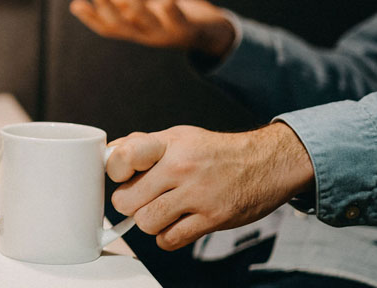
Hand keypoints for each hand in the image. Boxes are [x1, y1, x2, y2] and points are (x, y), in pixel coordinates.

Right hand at [70, 0, 235, 57]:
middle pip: (120, 23)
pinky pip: (171, 8)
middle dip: (104, 2)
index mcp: (136, 33)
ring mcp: (164, 34)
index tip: (75, 3)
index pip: (108, 28)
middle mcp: (146, 36)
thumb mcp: (149, 13)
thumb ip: (127, 6)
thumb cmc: (174, 20)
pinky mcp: (184, 27)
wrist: (210, 36)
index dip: (91, 18)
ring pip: (141, 13)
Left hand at [105, 123, 313, 249]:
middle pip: (126, 200)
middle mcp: (180, 167)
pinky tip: (176, 224)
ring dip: (149, 222)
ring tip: (162, 212)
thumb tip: (110, 156)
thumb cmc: (216, 152)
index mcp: (168, 144)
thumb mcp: (178, 137)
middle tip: (143, 200)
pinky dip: (167, 237)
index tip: (125, 177)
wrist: (267, 162)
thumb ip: (143, 146)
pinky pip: (169, 240)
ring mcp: (197, 194)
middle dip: (130, 205)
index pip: (121, 158)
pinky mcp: (212, 218)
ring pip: (145, 222)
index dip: (115, 173)